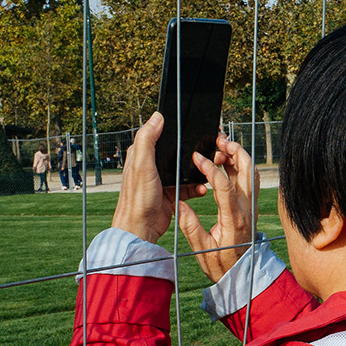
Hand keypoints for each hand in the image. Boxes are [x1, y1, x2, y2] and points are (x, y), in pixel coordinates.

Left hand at [112, 112, 207, 242]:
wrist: (142, 228)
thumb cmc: (137, 198)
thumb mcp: (142, 165)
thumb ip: (147, 140)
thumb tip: (157, 117)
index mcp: (141, 154)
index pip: (157, 134)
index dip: (172, 129)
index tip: (189, 126)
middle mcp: (151, 165)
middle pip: (175, 151)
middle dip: (190, 152)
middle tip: (206, 150)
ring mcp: (162, 179)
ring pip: (184, 169)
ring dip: (196, 171)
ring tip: (207, 170)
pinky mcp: (170, 193)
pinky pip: (188, 186)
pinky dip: (197, 187)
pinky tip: (202, 189)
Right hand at [177, 133, 257, 283]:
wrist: (243, 274)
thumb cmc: (221, 264)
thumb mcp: (202, 250)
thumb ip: (190, 227)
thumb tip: (179, 205)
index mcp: (235, 219)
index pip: (224, 185)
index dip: (210, 168)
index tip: (196, 158)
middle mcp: (247, 209)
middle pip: (247, 171)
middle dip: (234, 151)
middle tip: (217, 141)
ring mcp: (252, 207)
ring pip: (250, 173)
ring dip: (238, 156)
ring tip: (220, 146)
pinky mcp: (251, 206)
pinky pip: (248, 180)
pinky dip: (238, 166)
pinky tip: (224, 161)